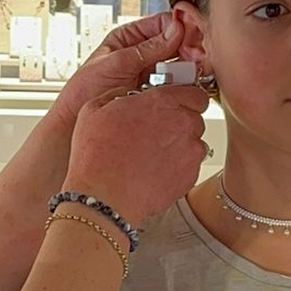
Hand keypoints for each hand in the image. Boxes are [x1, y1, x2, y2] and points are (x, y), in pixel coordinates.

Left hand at [48, 12, 184, 129]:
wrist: (76, 124)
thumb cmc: (84, 92)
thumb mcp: (116, 64)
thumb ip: (146, 48)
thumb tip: (175, 30)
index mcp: (129, 38)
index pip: (162, 24)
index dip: (178, 27)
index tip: (190, 34)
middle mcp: (142, 54)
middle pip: (176, 43)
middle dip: (188, 47)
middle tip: (195, 55)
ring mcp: (152, 74)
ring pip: (180, 63)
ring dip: (188, 66)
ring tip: (190, 71)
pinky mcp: (158, 93)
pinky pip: (178, 84)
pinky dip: (185, 83)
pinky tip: (187, 84)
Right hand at [62, 84, 209, 226]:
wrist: (104, 197)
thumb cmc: (96, 156)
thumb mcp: (95, 109)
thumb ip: (119, 94)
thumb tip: (129, 94)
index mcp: (161, 102)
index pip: (194, 93)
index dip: (185, 99)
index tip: (175, 106)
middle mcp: (182, 123)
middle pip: (195, 117)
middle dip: (180, 122)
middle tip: (157, 132)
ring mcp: (190, 150)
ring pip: (195, 142)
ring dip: (180, 144)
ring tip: (153, 155)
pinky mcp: (192, 174)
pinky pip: (191, 165)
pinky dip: (179, 166)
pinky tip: (155, 170)